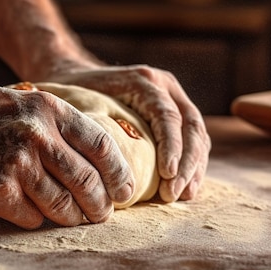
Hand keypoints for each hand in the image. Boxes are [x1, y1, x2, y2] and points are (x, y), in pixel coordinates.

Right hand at [0, 85, 134, 228]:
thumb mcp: (20, 103)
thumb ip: (54, 125)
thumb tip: (91, 159)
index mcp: (48, 109)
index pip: (102, 145)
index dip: (119, 173)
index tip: (126, 190)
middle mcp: (37, 135)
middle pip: (88, 180)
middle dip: (101, 204)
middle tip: (102, 214)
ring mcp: (16, 164)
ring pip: (63, 204)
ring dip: (71, 217)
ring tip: (73, 219)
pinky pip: (31, 217)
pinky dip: (35, 220)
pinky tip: (30, 214)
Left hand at [47, 64, 211, 202]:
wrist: (75, 74)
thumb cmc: (72, 92)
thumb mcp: (77, 102)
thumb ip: (89, 123)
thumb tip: (94, 161)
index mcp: (142, 80)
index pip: (166, 114)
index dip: (171, 146)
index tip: (167, 175)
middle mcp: (164, 85)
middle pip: (190, 124)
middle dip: (186, 163)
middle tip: (174, 193)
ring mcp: (174, 97)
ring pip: (198, 133)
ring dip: (193, 167)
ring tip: (183, 195)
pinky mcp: (177, 113)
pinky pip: (195, 139)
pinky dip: (193, 164)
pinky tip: (186, 188)